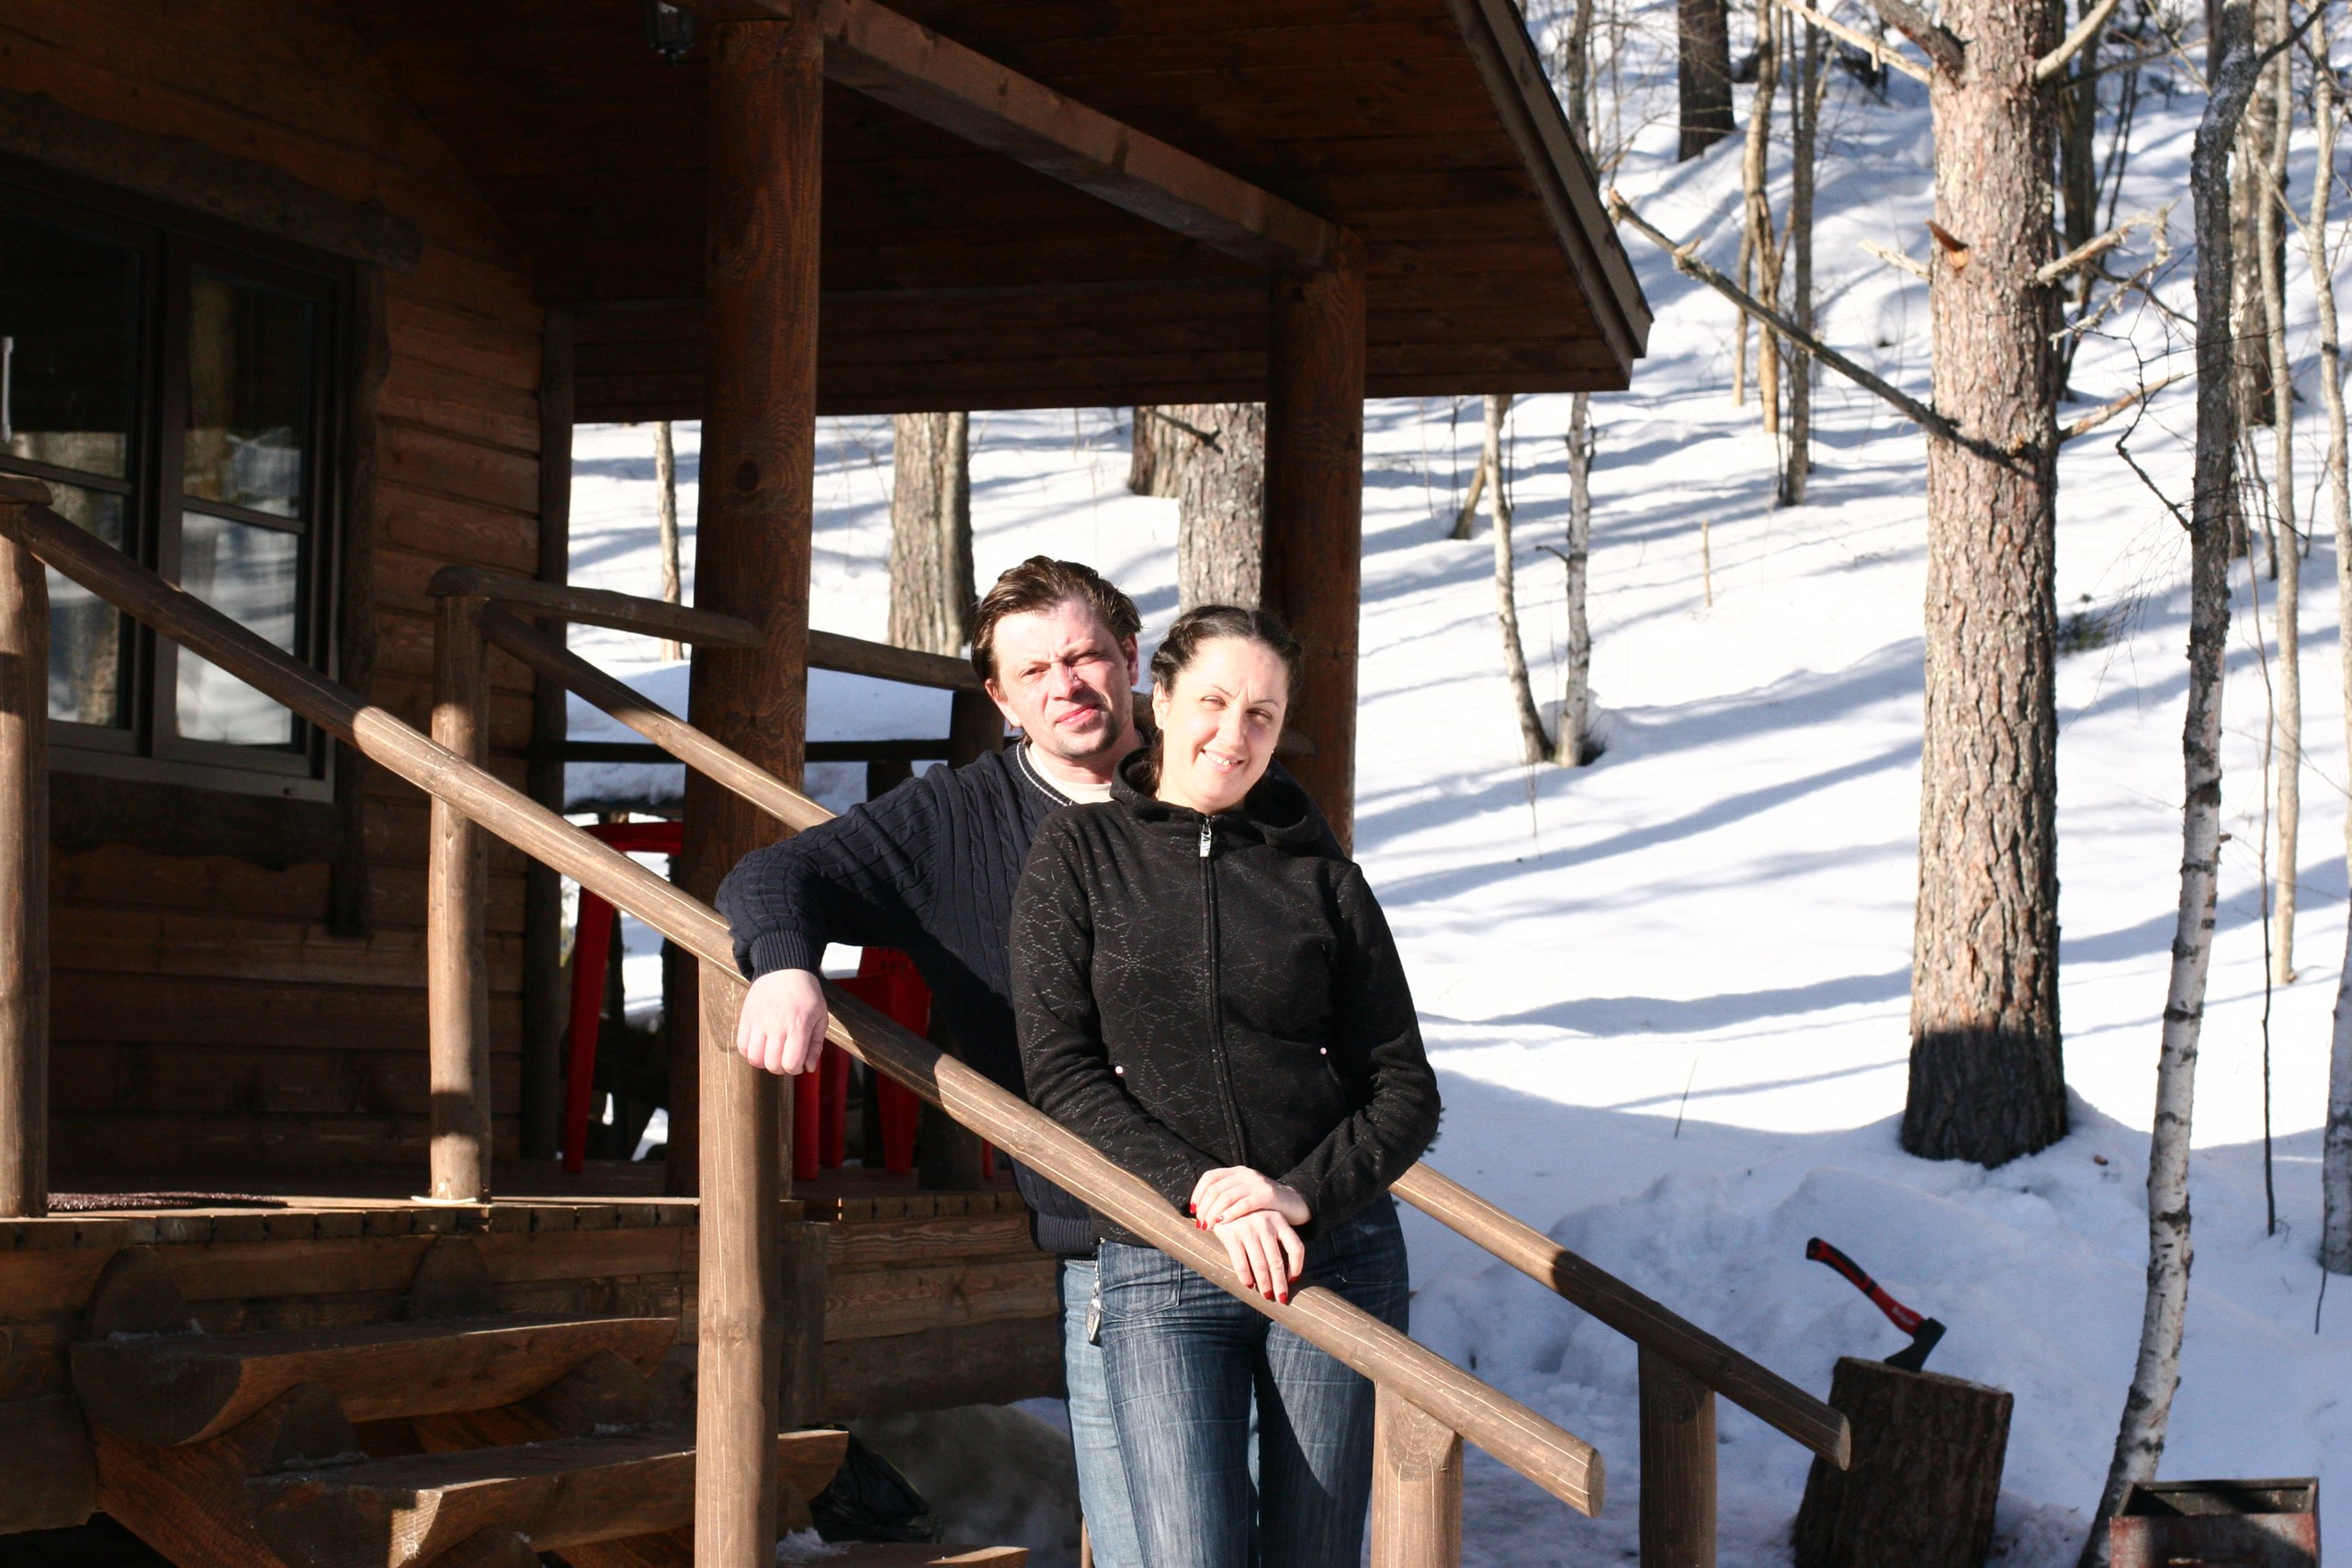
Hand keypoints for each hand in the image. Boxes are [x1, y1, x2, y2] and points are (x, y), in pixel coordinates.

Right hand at [735, 969, 828, 1074]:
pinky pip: (742, 1046)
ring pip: (755, 1058)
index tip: (799, 1061)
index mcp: (797, 1025)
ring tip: (773, 1053)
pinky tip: (761, 1047)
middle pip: (772, 1064)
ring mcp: (758, 1022)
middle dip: (781, 1068)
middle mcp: (776, 1025)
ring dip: (765, 1062)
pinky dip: (750, 1053)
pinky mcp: (746, 1018)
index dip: (796, 1069)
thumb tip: (809, 1068)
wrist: (784, 969)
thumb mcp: (820, 1017)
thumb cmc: (806, 994)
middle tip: (786, 1058)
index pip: (791, 1063)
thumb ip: (816, 1045)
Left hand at [1189, 1166, 1309, 1229]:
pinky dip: (1230, 1214)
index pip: (1209, 1177)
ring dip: (1213, 1213)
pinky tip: (1223, 1223)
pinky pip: (1244, 1204)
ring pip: (1227, 1196)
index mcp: (1236, 1171)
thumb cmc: (1264, 1204)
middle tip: (1200, 1224)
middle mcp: (1245, 1174)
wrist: (1295, 1203)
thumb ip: (1226, 1197)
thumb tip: (1198, 1211)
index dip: (1197, 1193)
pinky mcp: (1268, 1195)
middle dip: (1204, 1208)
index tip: (1193, 1210)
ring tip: (1208, 1227)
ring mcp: (1257, 1183)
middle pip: (1215, 1188)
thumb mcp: (1243, 1195)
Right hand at [1210, 1210, 1305, 1302]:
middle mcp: (1266, 1223)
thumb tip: (1283, 1270)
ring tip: (1267, 1295)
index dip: (1297, 1266)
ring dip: (1264, 1284)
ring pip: (1260, 1264)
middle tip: (1281, 1298)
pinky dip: (1246, 1277)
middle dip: (1279, 1283)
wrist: (1218, 1200)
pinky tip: (1249, 1284)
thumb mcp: (1264, 1219)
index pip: (1295, 1247)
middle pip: (1277, 1261)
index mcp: (1279, 1220)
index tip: (1293, 1281)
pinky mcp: (1231, 1235)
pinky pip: (1241, 1263)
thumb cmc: (1246, 1215)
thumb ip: (1274, 1237)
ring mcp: (1248, 1228)